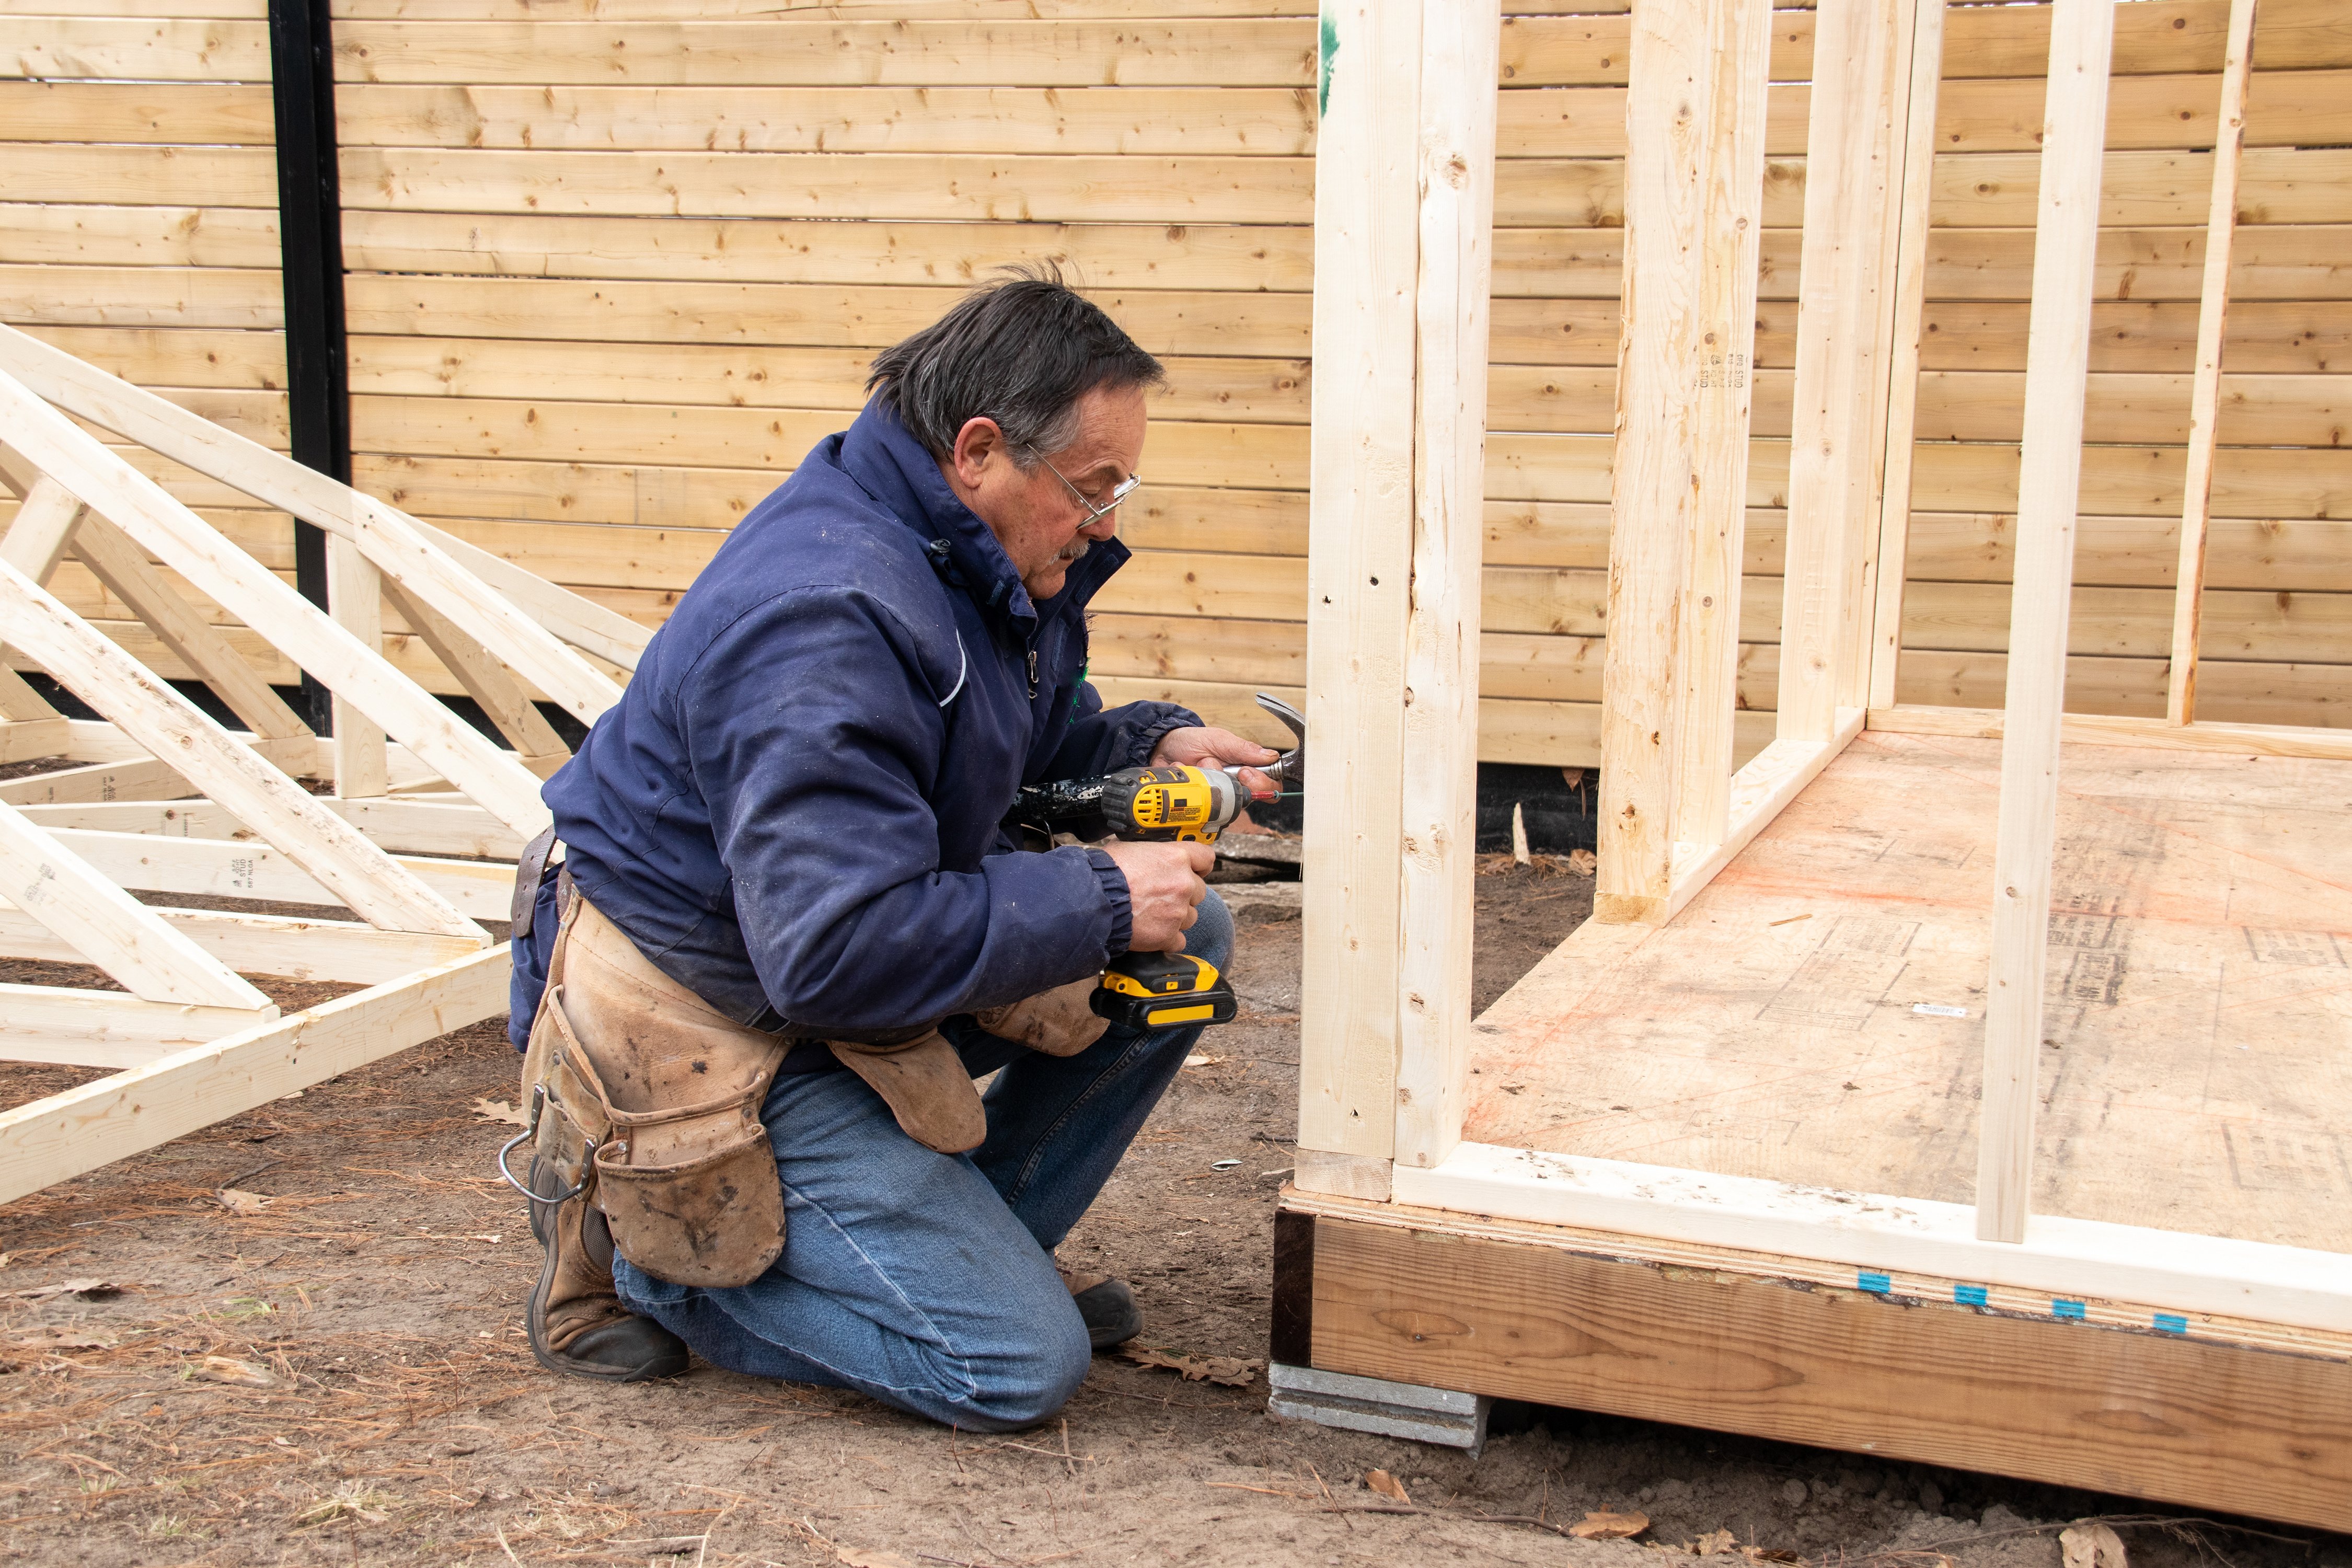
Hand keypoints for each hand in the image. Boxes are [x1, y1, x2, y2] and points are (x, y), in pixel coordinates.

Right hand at [1101, 839, 1212, 951]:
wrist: (1092, 902)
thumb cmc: (1104, 874)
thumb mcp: (1128, 849)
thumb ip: (1150, 855)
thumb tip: (1148, 857)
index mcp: (1176, 858)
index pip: (1205, 858)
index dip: (1200, 866)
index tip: (1196, 871)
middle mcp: (1183, 884)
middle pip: (1199, 891)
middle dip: (1184, 895)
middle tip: (1162, 896)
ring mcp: (1178, 911)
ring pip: (1191, 917)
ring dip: (1176, 917)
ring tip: (1153, 915)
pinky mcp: (1168, 935)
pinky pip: (1179, 940)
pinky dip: (1168, 939)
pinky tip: (1152, 932)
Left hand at [1150, 725, 1281, 801]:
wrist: (1162, 748)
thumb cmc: (1193, 741)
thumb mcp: (1219, 739)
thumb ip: (1244, 749)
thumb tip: (1271, 756)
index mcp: (1246, 769)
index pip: (1270, 786)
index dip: (1262, 784)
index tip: (1245, 773)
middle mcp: (1234, 786)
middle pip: (1248, 799)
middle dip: (1227, 781)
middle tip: (1215, 767)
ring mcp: (1216, 797)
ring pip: (1222, 803)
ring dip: (1205, 779)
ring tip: (1195, 765)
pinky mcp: (1198, 805)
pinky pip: (1197, 806)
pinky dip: (1188, 785)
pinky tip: (1183, 772)